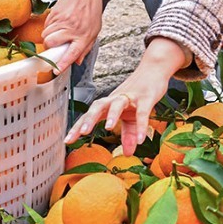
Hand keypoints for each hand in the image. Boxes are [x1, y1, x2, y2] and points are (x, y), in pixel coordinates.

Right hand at [43, 0, 102, 65]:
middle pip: (51, 43)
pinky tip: (59, 21)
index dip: (63, 63)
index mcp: (85, 36)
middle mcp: (73, 30)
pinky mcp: (55, 14)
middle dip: (49, 46)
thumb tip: (77, 61)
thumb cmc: (91, 11)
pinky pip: (46, 26)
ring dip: (49, 36)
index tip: (56, 70)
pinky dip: (49, 27)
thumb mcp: (94, 31)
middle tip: (53, 44)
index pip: (73, 53)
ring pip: (46, 35)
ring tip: (59, 30)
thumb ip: (86, 47)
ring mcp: (63, 21)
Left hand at [67, 38, 191, 155]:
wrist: (155, 70)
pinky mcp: (146, 97)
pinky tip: (141, 140)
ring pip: (117, 104)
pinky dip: (141, 125)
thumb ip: (128, 134)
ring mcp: (131, 97)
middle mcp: (116, 99)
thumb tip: (128, 153)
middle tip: (82, 133)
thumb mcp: (133, 117)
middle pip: (98, 106)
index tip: (67, 140)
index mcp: (109, 104)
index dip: (78, 127)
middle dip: (89, 119)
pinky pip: (142, 112)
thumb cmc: (139, 93)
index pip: (89, 115)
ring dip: (112, 115)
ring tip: (108, 128)